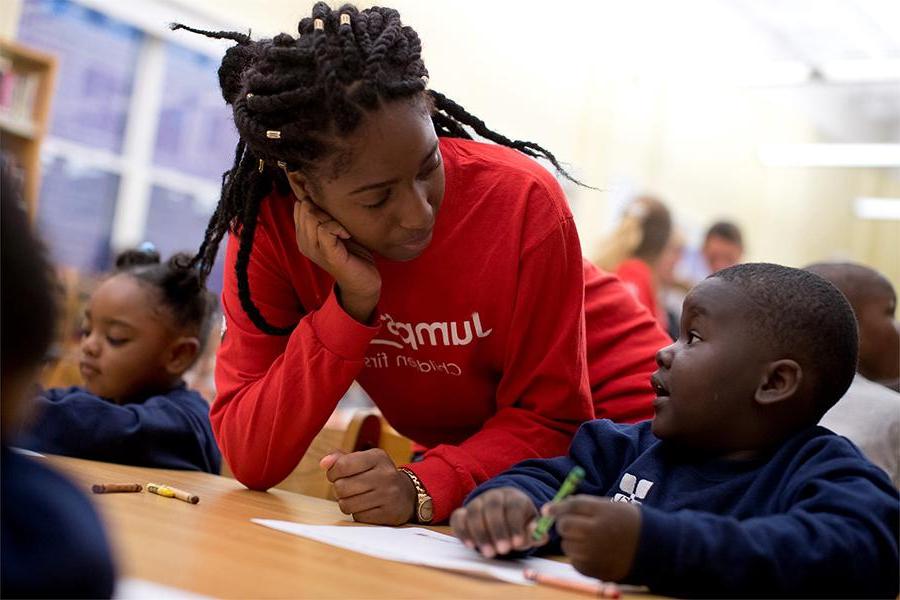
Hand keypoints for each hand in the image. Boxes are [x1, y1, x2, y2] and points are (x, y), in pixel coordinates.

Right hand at [293, 200, 380, 322]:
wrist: (363, 282)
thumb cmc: (353, 254)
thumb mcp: (336, 229)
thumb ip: (327, 215)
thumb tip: (326, 192)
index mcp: (303, 235)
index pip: (299, 205)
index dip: (317, 201)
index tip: (333, 212)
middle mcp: (304, 242)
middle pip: (304, 208)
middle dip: (324, 208)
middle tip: (340, 221)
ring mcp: (313, 249)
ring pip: (312, 217)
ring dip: (332, 218)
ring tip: (344, 229)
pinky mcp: (327, 255)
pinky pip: (324, 229)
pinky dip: (338, 227)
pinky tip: (347, 235)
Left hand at [320, 449, 415, 524]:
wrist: (408, 495)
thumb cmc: (378, 476)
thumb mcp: (365, 461)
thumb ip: (342, 459)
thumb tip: (324, 463)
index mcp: (377, 457)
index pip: (342, 465)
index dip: (332, 473)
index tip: (337, 475)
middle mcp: (385, 474)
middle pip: (341, 487)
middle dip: (339, 489)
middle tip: (348, 488)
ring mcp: (388, 495)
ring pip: (346, 504)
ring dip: (346, 502)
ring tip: (356, 497)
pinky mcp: (388, 513)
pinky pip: (357, 517)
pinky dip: (357, 513)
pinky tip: (366, 506)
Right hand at [450, 487, 542, 557]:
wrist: (502, 515)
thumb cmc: (519, 524)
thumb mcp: (530, 528)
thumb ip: (536, 533)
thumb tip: (536, 532)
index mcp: (514, 497)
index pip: (513, 505)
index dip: (515, 524)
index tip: (517, 544)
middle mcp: (494, 496)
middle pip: (493, 507)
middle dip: (498, 530)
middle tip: (503, 550)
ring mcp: (476, 502)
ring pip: (474, 511)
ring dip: (481, 533)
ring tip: (490, 553)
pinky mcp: (463, 511)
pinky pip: (457, 517)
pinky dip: (462, 530)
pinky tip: (471, 545)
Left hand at [546, 495, 640, 581]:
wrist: (653, 550)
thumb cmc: (630, 524)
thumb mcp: (611, 506)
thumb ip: (583, 506)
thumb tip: (551, 509)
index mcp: (603, 512)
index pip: (571, 506)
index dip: (557, 507)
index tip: (547, 509)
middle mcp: (596, 532)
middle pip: (565, 525)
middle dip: (564, 524)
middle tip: (573, 525)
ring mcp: (594, 552)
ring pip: (566, 544)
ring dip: (572, 541)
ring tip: (590, 540)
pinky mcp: (593, 570)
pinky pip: (574, 560)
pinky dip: (578, 556)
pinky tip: (594, 553)